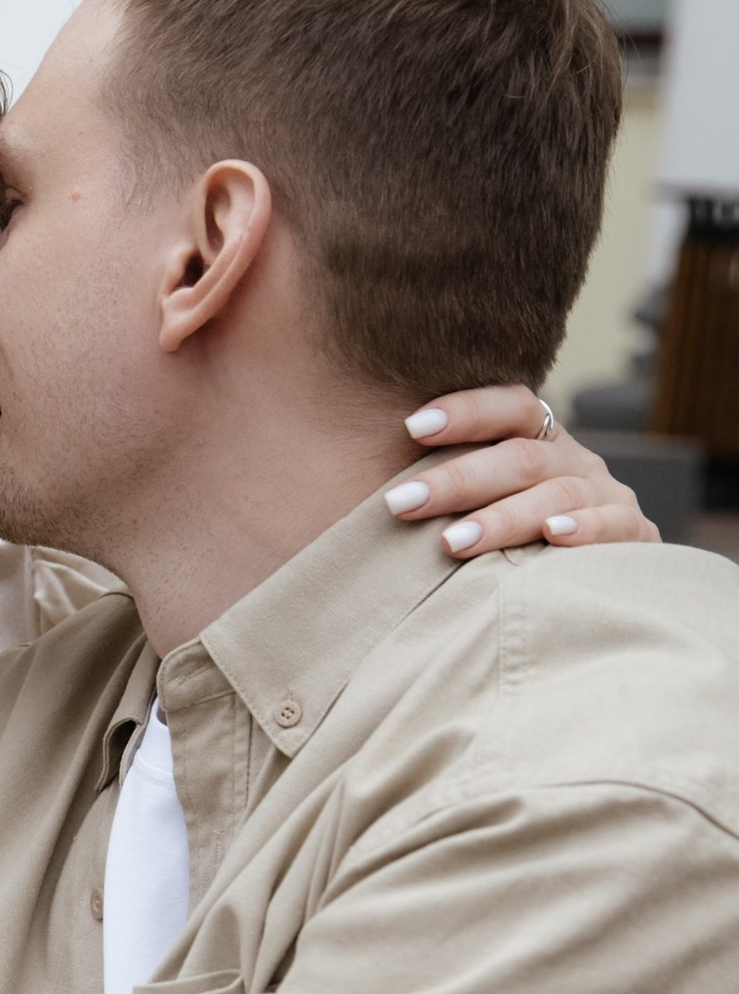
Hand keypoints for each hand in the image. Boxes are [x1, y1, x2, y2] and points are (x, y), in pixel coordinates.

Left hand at [384, 384, 656, 555]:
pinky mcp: (634, 536)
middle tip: (400, 503)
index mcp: (537, 442)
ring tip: (452, 542)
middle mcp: (572, 461)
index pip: (509, 407)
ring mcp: (605, 496)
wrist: (603, 586)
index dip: (465, 411)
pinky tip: (554, 538)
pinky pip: (613, 526)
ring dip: (502, 519)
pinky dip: (585, 530)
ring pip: (554, 497)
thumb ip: (447, 497)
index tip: (411, 427)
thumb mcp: (485, 509)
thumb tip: (358, 496)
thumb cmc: (514, 546)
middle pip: (519, 458)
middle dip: (456, 481)